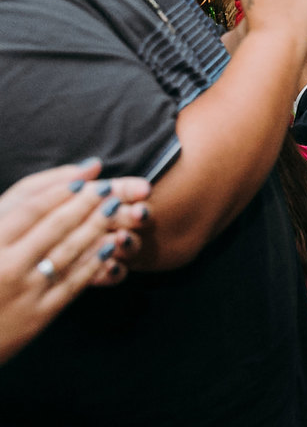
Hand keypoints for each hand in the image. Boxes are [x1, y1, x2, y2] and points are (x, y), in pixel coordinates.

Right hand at [0, 160, 150, 362]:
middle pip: (58, 226)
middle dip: (91, 204)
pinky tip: (112, 246)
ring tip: (119, 211)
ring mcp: (24, 291)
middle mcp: (5, 265)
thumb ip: (31, 195)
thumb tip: (89, 167)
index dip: (66, 190)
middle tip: (115, 191)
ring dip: (99, 229)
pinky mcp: (39, 314)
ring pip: (70, 252)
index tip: (91, 180)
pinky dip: (96, 262)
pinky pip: (75, 283)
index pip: (33, 208)